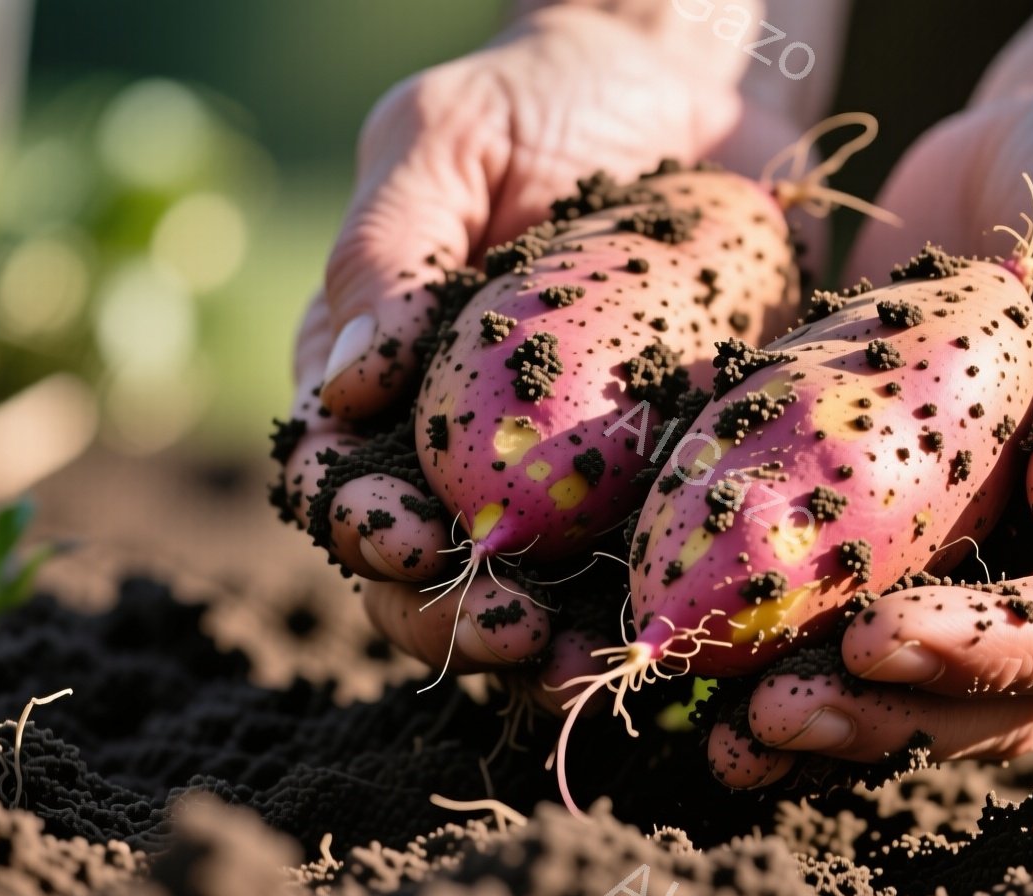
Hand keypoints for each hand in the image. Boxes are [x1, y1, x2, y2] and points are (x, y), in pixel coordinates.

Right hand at [278, 6, 806, 683]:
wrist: (692, 90)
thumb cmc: (543, 98)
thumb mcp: (446, 138)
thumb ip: (386, 250)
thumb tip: (341, 391)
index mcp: (384, 379)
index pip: (340, 481)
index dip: (360, 528)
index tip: (405, 542)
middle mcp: (465, 447)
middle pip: (429, 570)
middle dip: (451, 617)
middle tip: (505, 634)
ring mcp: (566, 474)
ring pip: (535, 592)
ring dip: (546, 646)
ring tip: (584, 668)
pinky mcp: (659, 474)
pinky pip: (648, 558)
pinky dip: (652, 607)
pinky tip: (678, 636)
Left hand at [708, 64, 1032, 785]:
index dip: (998, 655)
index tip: (879, 641)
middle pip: (1010, 688)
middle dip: (893, 712)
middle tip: (774, 714)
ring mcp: (998, 544)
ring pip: (930, 680)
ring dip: (835, 714)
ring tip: (729, 732)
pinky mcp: (911, 517)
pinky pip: (858, 599)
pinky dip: (791, 643)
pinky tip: (711, 656)